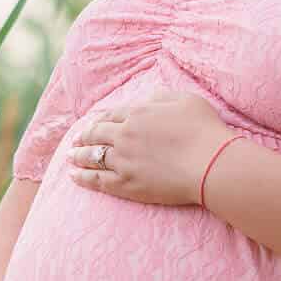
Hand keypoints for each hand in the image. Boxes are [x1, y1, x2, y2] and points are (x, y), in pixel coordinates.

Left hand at [66, 89, 233, 206]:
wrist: (210, 164)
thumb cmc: (204, 130)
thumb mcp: (185, 100)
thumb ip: (161, 96)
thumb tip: (147, 98)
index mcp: (137, 113)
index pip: (111, 116)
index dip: (100, 120)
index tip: (93, 124)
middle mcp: (124, 135)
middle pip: (96, 134)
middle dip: (84, 136)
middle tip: (76, 140)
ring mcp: (123, 161)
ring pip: (92, 156)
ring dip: (78, 155)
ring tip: (70, 157)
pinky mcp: (126, 184)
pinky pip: (97, 180)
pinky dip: (82, 177)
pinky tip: (73, 176)